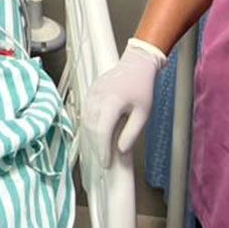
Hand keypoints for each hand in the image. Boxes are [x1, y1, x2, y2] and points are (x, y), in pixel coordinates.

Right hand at [84, 38, 165, 167]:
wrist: (135, 64)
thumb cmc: (141, 87)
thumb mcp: (143, 114)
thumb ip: (131, 133)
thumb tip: (121, 150)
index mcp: (112, 102)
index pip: (101, 131)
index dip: (102, 150)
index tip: (105, 163)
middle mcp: (98, 97)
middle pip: (91, 128)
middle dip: (96, 146)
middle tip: (103, 160)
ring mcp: (91, 94)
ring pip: (85, 121)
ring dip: (91, 137)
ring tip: (100, 150)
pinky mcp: (90, 92)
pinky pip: (85, 112)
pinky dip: (89, 126)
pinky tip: (95, 134)